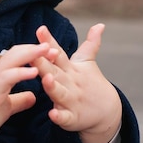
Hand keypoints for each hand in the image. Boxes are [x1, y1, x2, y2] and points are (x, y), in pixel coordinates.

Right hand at [0, 42, 52, 142]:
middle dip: (35, 48)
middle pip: (17, 52)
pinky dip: (21, 72)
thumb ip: (19, 99)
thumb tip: (33, 97)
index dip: (34, 52)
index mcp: (2, 76)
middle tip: (52, 45)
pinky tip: (34, 71)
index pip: (19, 57)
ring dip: (30, 53)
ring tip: (46, 50)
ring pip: (12, 60)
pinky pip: (7, 77)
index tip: (51, 51)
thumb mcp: (6, 107)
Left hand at [33, 24, 121, 142]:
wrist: (108, 112)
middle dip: (43, 63)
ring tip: (46, 79)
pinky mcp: (73, 118)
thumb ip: (91, 43)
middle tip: (33, 53)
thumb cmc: (91, 83)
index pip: (59, 52)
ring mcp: (72, 100)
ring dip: (52, 87)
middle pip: (55, 71)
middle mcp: (70, 83)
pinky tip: (52, 115)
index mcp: (70, 69)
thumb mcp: (88, 62)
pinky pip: (65, 118)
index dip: (50, 41)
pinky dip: (59, 117)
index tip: (40, 29)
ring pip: (59, 93)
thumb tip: (100, 24)